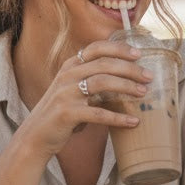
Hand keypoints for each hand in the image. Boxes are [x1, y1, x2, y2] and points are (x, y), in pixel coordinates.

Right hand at [19, 40, 153, 156]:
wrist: (36, 136)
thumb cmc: (61, 112)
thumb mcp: (73, 90)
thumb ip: (92, 80)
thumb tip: (127, 78)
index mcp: (70, 67)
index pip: (96, 48)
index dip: (119, 48)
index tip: (139, 54)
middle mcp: (67, 76)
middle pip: (104, 64)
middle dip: (130, 69)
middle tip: (148, 77)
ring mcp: (66, 94)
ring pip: (102, 83)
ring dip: (126, 87)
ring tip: (143, 93)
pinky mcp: (67, 114)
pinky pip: (98, 113)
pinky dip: (118, 118)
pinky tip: (133, 122)